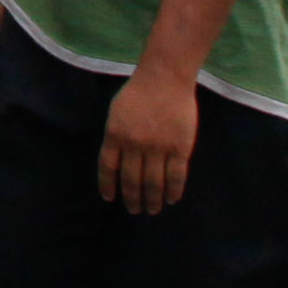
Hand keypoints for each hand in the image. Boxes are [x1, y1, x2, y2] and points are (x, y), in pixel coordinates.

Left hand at [99, 62, 201, 214]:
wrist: (165, 77)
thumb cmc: (139, 91)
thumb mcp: (116, 111)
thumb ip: (115, 136)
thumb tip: (115, 161)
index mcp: (115, 134)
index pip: (108, 168)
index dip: (108, 185)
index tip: (110, 198)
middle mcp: (134, 144)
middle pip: (131, 180)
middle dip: (132, 199)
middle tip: (135, 210)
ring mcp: (158, 147)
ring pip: (153, 183)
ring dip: (152, 200)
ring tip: (153, 210)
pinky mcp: (179, 148)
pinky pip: (176, 176)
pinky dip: (173, 191)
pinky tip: (172, 199)